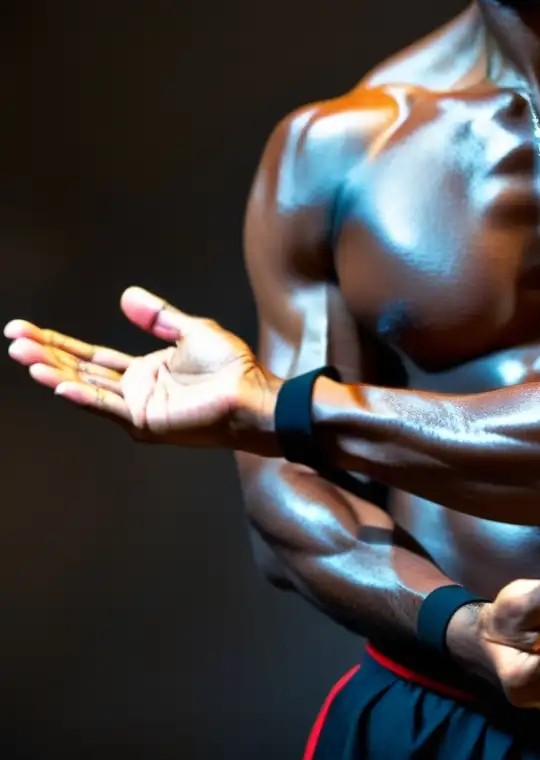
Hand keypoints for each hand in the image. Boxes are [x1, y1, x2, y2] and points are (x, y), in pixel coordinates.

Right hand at [5, 287, 278, 452]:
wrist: (253, 394)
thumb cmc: (233, 368)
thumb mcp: (192, 330)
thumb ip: (158, 316)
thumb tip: (126, 296)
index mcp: (144, 372)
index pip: (91, 356)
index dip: (59, 343)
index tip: (26, 329)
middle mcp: (135, 392)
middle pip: (80, 371)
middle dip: (45, 354)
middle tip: (13, 339)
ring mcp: (138, 409)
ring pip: (86, 388)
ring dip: (53, 373)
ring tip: (24, 357)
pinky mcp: (146, 421)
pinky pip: (108, 407)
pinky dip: (83, 397)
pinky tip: (59, 385)